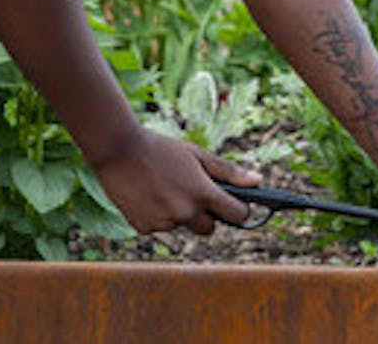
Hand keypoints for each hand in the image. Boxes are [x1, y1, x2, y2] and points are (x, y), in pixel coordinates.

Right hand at [91, 127, 260, 234]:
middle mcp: (185, 213)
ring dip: (180, 214)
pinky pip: (160, 227)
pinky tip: (149, 195)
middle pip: (209, 228)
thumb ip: (229, 172)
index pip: (237, 215)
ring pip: (182, 226)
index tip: (235, 203)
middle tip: (194, 193)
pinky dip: (158, 216)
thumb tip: (258, 181)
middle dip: (207, 215)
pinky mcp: (143, 228)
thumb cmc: (162, 149)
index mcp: (203, 194)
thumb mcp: (198, 155)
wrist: (118, 151)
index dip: (239, 210)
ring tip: (166, 187)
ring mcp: (163, 223)